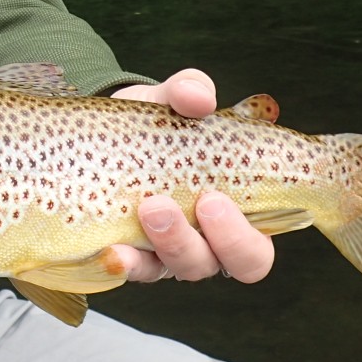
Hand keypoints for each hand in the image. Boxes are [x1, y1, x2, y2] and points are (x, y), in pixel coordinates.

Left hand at [110, 69, 274, 284]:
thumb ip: (190, 90)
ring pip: (185, 267)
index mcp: (238, 211)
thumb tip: (199, 98)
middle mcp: (210, 240)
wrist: (101, 132)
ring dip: (173, 242)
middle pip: (237, 265)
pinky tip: (113, 251)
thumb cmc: (156, 123)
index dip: (247, 235)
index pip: (259, 245)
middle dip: (225, 240)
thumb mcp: (172, 100)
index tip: (218, 197)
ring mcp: (170, 251)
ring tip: (150, 206)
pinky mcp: (131, 255)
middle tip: (204, 203)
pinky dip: (125, 265)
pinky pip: (133, 272)